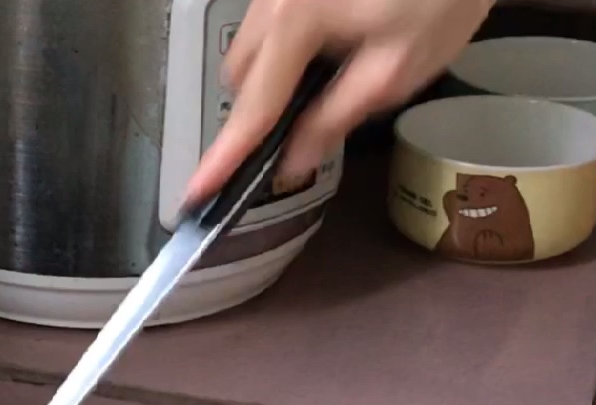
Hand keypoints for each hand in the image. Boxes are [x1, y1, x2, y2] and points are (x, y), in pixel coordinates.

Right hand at [183, 0, 494, 205]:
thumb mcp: (399, 67)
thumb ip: (337, 117)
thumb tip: (294, 159)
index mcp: (296, 22)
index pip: (254, 108)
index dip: (227, 156)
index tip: (195, 192)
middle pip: (238, 75)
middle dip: (262, 103)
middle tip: (314, 110)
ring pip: (249, 46)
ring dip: (275, 70)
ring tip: (336, 62)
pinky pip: (268, 21)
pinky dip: (289, 41)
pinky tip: (337, 32)